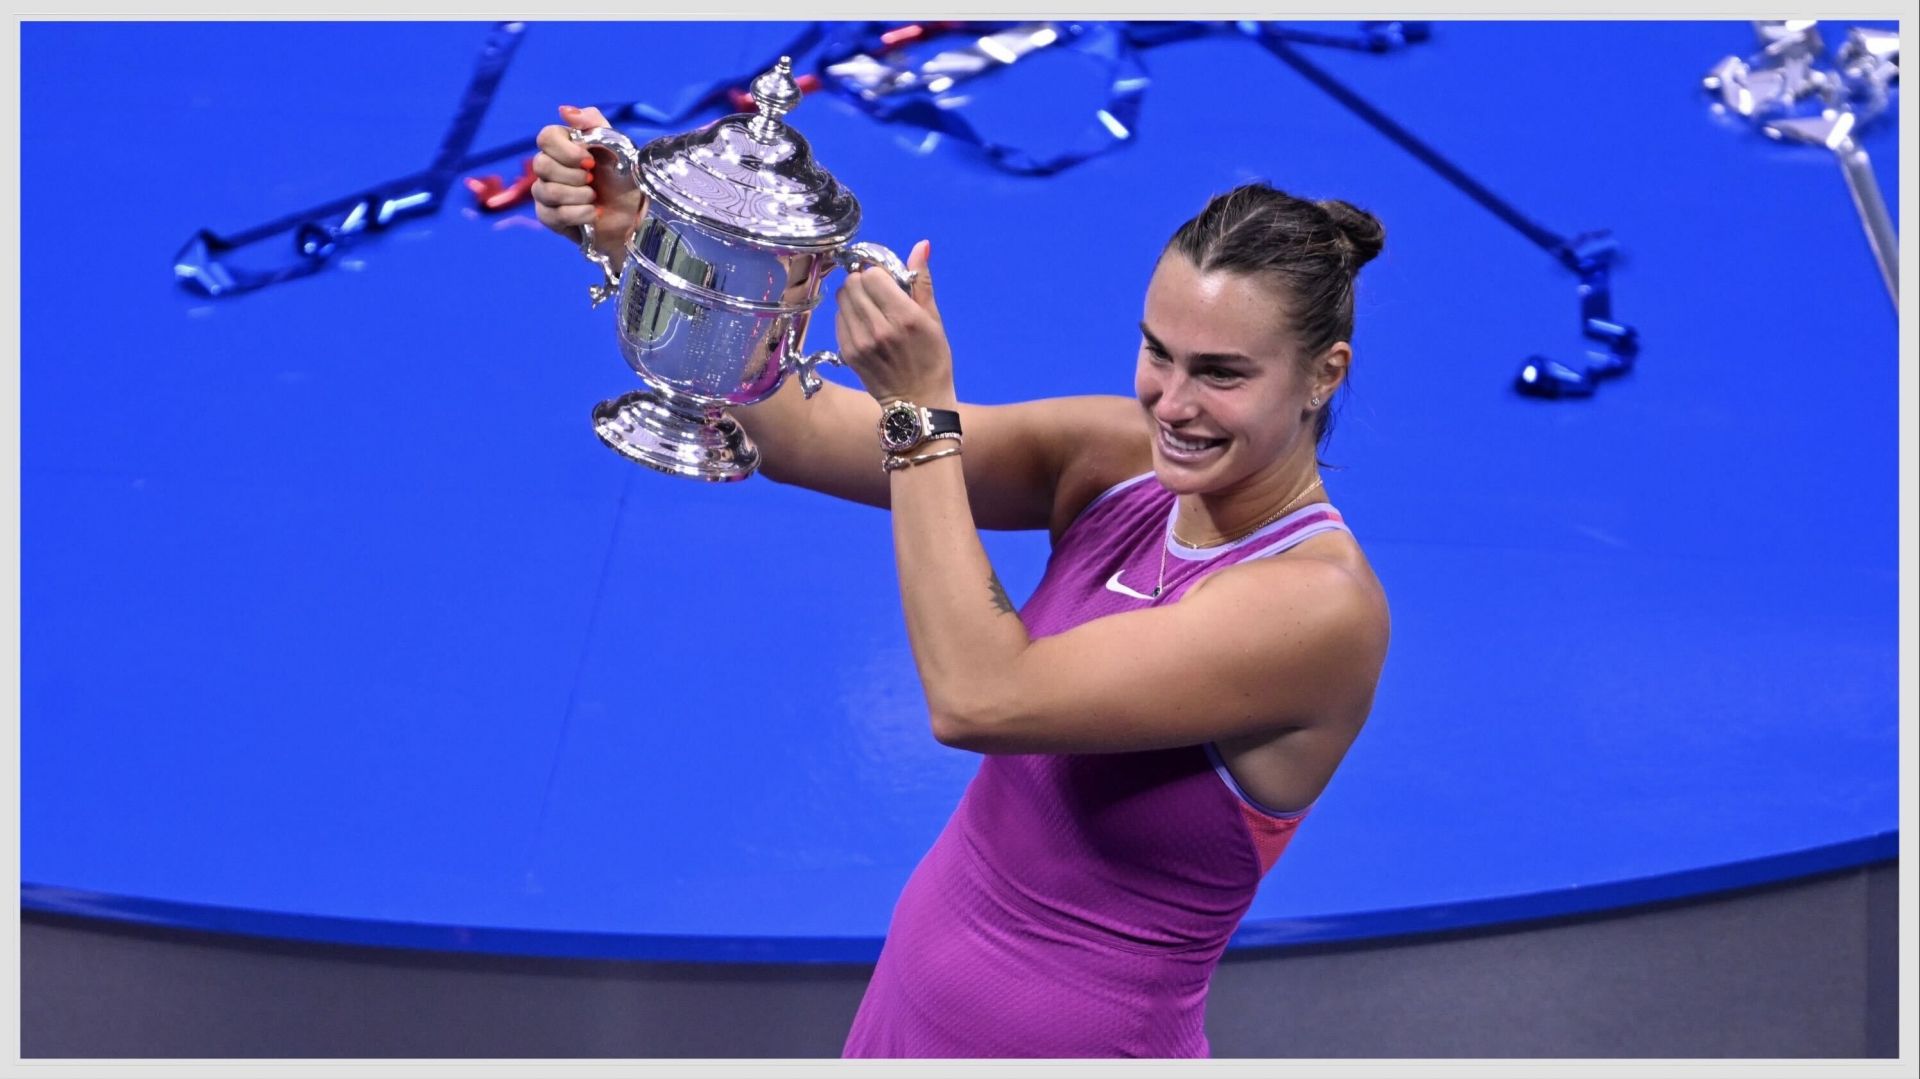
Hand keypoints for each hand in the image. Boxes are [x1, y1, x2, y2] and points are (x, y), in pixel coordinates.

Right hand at [531, 105, 642, 265]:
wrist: (635, 216)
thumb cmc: (625, 179)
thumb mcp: (618, 146)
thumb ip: (593, 123)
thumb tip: (564, 110)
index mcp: (565, 146)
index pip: (545, 137)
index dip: (566, 151)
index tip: (590, 160)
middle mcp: (550, 167)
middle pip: (541, 165)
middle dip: (573, 176)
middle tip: (593, 180)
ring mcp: (546, 192)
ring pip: (545, 191)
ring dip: (578, 196)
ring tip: (595, 198)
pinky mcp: (549, 217)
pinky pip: (552, 215)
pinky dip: (579, 214)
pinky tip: (593, 214)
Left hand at [834, 240, 954, 405]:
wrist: (919, 402)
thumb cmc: (933, 359)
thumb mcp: (934, 319)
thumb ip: (922, 281)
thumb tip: (921, 244)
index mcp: (904, 316)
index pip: (872, 275)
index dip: (878, 273)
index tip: (887, 282)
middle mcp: (879, 327)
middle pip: (852, 283)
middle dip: (863, 282)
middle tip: (876, 293)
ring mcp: (860, 342)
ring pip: (842, 299)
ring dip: (853, 297)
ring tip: (870, 308)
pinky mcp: (848, 353)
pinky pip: (838, 319)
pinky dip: (848, 315)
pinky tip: (863, 324)